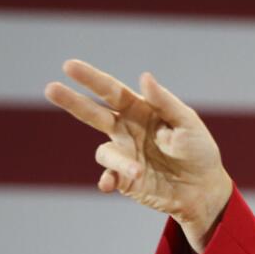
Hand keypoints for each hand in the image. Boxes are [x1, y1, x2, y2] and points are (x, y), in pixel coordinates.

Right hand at [45, 60, 232, 252]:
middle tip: (51, 88)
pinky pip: (108, 176)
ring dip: (119, 160)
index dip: (91, 79)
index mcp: (141, 110)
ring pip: (104, 152)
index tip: (69, 66)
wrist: (204, 188)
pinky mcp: (125, 179)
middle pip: (93, 113)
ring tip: (140, 171)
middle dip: (72, 101)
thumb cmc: (198, 149)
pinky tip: (111, 184)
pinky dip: (108, 178)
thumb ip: (165, 102)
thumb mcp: (187, 122)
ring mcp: (124, 154)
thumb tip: (143, 77)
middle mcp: (126, 130)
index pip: (112, 91)